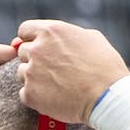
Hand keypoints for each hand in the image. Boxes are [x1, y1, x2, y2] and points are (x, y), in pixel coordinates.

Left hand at [14, 20, 129, 122]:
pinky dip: (36, 97)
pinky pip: (25, 94)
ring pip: (22, 73)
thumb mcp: (92, 38)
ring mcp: (31, 72)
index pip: (25, 30)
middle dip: (34, 60)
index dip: (31, 39)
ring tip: (56, 86)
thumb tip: (61, 38)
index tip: (39, 48)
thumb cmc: (106, 67)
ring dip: (34, 79)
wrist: (108, 96)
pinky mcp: (30, 94)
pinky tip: (53, 98)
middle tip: (52, 71)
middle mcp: (37, 49)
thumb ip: (69, 34)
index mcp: (51, 32)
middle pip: (22, 52)